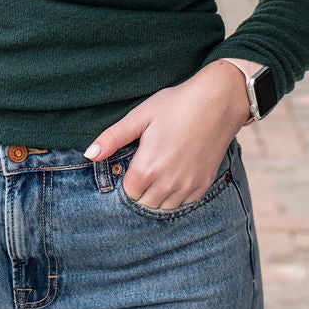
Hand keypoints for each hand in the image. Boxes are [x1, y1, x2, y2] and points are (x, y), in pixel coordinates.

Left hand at [84, 61, 249, 209]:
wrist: (219, 101)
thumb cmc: (176, 104)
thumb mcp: (140, 116)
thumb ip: (113, 138)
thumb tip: (89, 154)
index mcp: (148, 167)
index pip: (128, 192)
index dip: (126, 180)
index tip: (130, 165)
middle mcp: (168, 183)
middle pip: (145, 203)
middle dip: (140, 190)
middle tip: (143, 167)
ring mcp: (188, 186)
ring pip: (164, 207)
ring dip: (157, 195)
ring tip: (157, 172)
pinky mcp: (204, 184)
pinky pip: (184, 203)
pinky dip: (175, 195)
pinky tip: (174, 175)